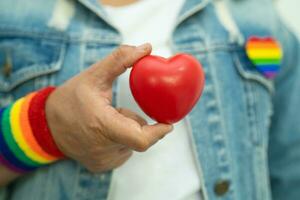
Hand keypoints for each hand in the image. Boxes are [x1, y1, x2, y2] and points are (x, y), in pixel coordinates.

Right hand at [45, 44, 172, 172]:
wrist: (46, 125)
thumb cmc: (69, 99)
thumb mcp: (93, 75)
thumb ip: (120, 60)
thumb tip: (147, 48)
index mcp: (102, 126)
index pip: (141, 139)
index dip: (158, 132)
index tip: (168, 123)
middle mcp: (103, 149)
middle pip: (137, 138)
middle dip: (137, 123)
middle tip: (120, 110)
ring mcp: (102, 161)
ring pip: (131, 144)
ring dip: (127, 131)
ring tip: (105, 120)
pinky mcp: (101, 166)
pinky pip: (122, 152)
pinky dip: (120, 140)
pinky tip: (102, 132)